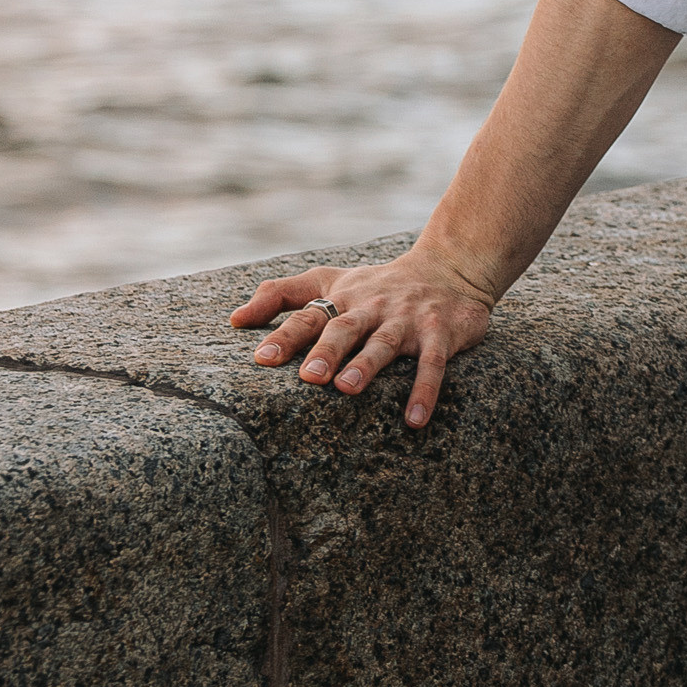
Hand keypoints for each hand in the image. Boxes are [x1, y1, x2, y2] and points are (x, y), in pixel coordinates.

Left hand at [230, 249, 497, 427]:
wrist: (452, 267)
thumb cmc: (378, 284)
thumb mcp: (331, 280)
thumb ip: (282, 294)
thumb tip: (234, 319)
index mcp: (344, 298)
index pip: (310, 314)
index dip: (287, 335)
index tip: (263, 358)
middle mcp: (372, 307)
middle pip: (345, 327)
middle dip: (327, 350)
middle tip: (309, 377)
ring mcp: (407, 318)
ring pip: (385, 342)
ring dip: (367, 364)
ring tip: (348, 388)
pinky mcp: (441, 331)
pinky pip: (434, 361)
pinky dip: (425, 388)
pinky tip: (414, 419)